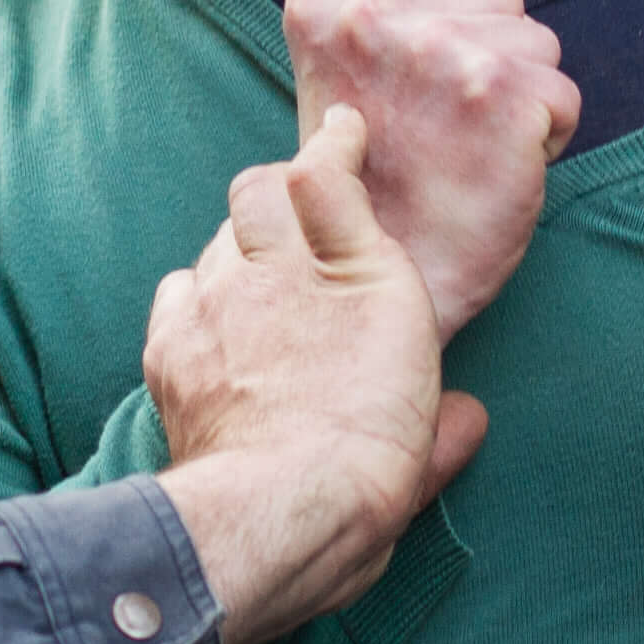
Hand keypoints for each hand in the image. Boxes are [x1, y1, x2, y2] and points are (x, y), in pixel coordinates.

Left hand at [147, 106, 490, 643]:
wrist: (276, 510)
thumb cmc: (365, 477)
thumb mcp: (425, 455)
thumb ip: (447, 429)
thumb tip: (468, 422)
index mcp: (369, 281)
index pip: (332, 177)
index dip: (334, 148)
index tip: (340, 133)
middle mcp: (290, 272)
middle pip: (259, 189)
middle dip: (273, 191)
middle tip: (288, 217)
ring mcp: (223, 300)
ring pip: (217, 237)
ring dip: (236, 251)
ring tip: (252, 283)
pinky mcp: (174, 342)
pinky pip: (177, 287)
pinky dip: (195, 298)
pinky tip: (208, 322)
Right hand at [279, 0, 578, 336]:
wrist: (374, 284)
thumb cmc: (372, 183)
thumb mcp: (343, 69)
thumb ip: (381, 3)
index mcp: (323, 1)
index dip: (441, 13)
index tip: (404, 83)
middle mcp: (375, 15)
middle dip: (486, 52)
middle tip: (440, 126)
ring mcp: (439, 51)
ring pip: (537, 39)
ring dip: (520, 93)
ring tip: (465, 148)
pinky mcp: (501, 95)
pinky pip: (564, 94)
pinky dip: (548, 137)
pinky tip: (495, 171)